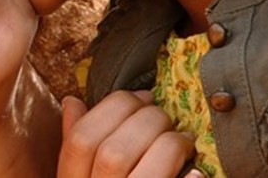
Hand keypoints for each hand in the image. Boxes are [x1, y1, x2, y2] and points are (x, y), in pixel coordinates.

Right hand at [57, 90, 199, 177]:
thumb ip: (73, 148)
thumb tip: (72, 101)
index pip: (79, 141)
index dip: (110, 109)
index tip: (139, 97)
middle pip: (113, 153)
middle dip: (146, 122)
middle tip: (165, 116)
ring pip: (145, 175)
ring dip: (170, 147)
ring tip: (183, 141)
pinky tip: (196, 172)